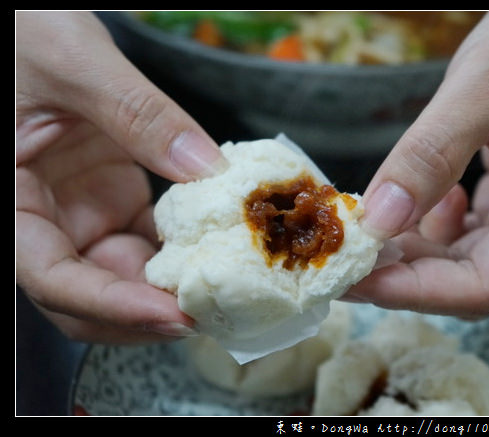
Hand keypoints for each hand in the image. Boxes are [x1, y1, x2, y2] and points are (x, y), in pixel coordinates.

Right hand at [16, 11, 227, 342]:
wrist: (23, 17)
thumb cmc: (20, 29)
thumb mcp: (71, 61)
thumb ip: (136, 113)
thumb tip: (206, 169)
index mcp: (7, 202)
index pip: (52, 279)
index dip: (111, 306)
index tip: (173, 315)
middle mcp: (42, 220)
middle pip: (89, 297)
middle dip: (146, 315)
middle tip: (211, 314)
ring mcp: (79, 213)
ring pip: (123, 276)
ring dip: (171, 290)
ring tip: (225, 290)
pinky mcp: (111, 199)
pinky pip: (149, 241)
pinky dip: (183, 252)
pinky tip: (219, 248)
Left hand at [349, 12, 488, 317]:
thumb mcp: (485, 87)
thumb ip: (430, 155)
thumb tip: (378, 219)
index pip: (486, 285)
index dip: (414, 291)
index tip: (353, 280)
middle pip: (470, 278)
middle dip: (402, 272)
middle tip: (342, 257)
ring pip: (464, 258)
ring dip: (410, 249)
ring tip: (362, 229)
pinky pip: (468, 230)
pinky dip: (430, 223)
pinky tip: (415, 198)